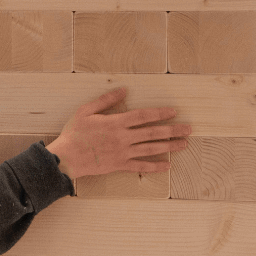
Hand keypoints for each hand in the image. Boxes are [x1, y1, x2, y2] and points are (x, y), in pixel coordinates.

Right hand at [46, 87, 190, 179]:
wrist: (66, 157)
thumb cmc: (74, 133)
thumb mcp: (86, 111)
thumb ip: (106, 100)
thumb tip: (123, 89)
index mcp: (116, 123)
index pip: (144, 116)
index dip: (160, 113)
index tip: (174, 112)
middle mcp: (123, 138)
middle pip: (153, 133)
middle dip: (173, 130)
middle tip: (188, 129)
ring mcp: (123, 153)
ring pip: (151, 149)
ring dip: (169, 146)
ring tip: (184, 144)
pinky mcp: (119, 165)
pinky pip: (141, 166)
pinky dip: (155, 166)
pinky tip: (167, 165)